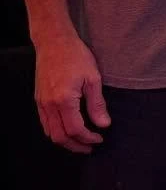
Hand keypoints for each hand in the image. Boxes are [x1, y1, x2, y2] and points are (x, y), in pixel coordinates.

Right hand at [34, 36, 108, 152]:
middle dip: (76, 146)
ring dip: (65, 141)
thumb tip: (104, 124)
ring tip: (81, 142)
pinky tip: (67, 129)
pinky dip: (55, 131)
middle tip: (90, 147)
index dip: (88, 138)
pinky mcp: (38, 100)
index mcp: (64, 100)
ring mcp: (41, 103)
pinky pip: (45, 123)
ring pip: (49, 132)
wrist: (54, 42)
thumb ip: (97, 104)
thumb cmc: (76, 56)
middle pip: (59, 136)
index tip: (100, 138)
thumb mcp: (93, 78)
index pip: (75, 129)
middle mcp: (49, 105)